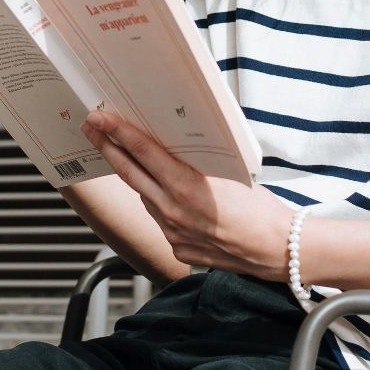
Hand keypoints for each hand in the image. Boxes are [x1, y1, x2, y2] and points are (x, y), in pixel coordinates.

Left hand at [79, 110, 293, 281]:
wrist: (278, 250)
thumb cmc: (261, 209)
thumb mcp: (228, 173)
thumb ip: (194, 164)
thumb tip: (172, 147)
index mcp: (187, 187)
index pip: (143, 153)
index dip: (118, 133)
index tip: (100, 119)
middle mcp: (174, 211)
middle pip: (130, 174)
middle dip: (107, 148)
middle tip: (92, 129)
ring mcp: (173, 232)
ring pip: (144, 197)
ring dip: (133, 176)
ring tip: (123, 156)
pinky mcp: (176, 248)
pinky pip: (159, 219)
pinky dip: (158, 203)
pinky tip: (162, 193)